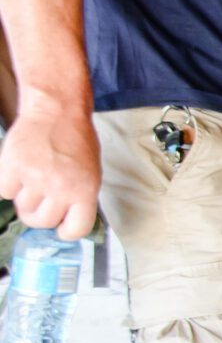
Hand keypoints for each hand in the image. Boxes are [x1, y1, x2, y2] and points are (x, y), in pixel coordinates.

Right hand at [0, 105, 100, 238]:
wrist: (57, 111)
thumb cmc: (76, 140)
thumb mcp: (90, 172)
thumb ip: (79, 197)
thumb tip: (65, 221)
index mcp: (86, 190)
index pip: (76, 229)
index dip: (66, 231)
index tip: (60, 227)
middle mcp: (61, 187)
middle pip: (43, 221)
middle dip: (39, 215)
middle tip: (39, 201)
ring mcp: (36, 177)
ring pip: (22, 207)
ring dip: (24, 198)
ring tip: (32, 179)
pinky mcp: (13, 167)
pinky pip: (4, 192)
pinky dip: (8, 185)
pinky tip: (18, 172)